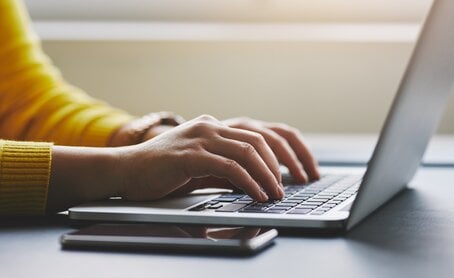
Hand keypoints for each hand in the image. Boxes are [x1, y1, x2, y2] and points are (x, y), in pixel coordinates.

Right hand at [117, 115, 283, 201]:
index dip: (275, 156)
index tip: (285, 176)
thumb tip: (253, 182)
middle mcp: (209, 126)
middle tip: (283, 188)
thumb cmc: (160, 171)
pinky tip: (256, 195)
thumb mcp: (200, 167)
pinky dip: (248, 182)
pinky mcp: (190, 156)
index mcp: (212, 126)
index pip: (255, 135)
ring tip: (274, 194)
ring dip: (266, 176)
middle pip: (257, 141)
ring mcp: (199, 138)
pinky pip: (229, 168)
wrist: (123, 170)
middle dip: (277, 166)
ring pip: (247, 152)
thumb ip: (225, 170)